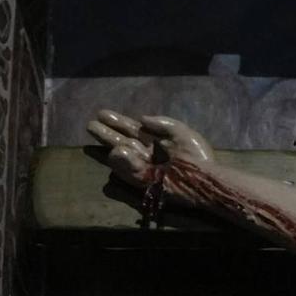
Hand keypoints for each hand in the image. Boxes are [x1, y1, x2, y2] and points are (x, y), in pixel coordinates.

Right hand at [85, 110, 214, 185]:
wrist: (205, 179)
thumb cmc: (197, 156)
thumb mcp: (181, 132)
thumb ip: (162, 123)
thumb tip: (141, 118)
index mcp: (155, 141)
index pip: (132, 130)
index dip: (118, 122)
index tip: (102, 113)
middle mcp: (146, 153)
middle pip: (122, 141)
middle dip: (106, 133)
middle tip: (90, 124)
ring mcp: (143, 168)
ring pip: (120, 154)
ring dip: (108, 142)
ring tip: (96, 130)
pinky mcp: (143, 182)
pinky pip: (126, 171)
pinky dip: (120, 162)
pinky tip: (114, 151)